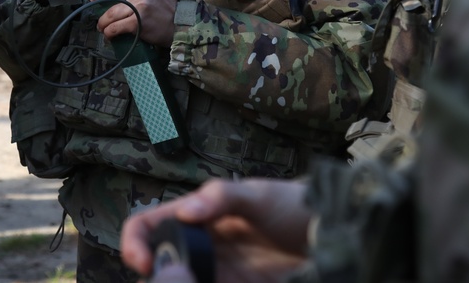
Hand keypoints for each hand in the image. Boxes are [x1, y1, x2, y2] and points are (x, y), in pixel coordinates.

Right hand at [121, 178, 311, 282]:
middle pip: (157, 265)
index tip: (145, 263)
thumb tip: (186, 211)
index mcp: (196, 216)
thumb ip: (222, 198)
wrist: (333, 234)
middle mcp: (200, 247)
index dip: (135, 242)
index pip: (148, 226)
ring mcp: (217, 274)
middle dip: (155, 278)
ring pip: (178, 282)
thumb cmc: (292, 206)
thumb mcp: (258, 195)